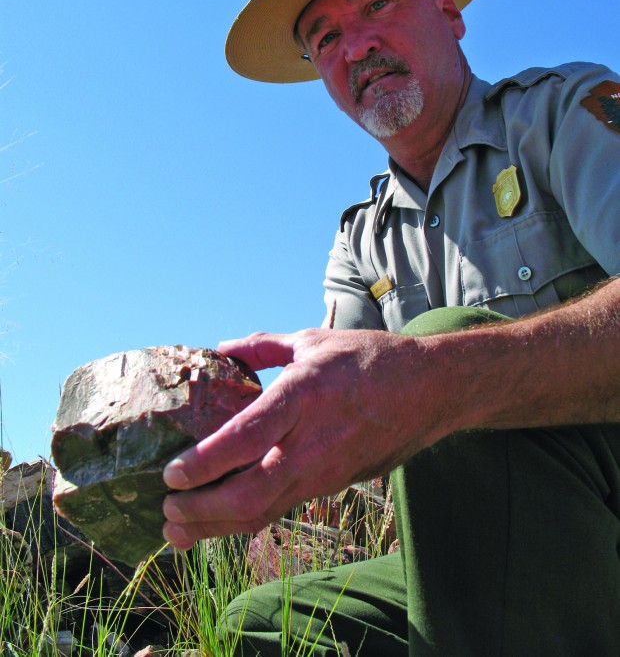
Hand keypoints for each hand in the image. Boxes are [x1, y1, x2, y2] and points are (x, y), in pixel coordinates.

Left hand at [161, 327, 439, 548]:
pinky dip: (244, 519)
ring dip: (216, 527)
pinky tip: (218, 521)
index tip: (171, 471)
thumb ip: (263, 346)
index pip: (246, 438)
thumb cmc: (369, 359)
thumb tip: (221, 348)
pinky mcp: (331, 486)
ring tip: (176, 531)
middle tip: (165, 507)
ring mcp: (324, 471)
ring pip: (263, 512)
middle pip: (249, 494)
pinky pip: (280, 508)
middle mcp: (312, 442)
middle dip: (201, 510)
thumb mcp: (313, 340)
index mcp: (304, 396)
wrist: (429, 391)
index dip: (205, 462)